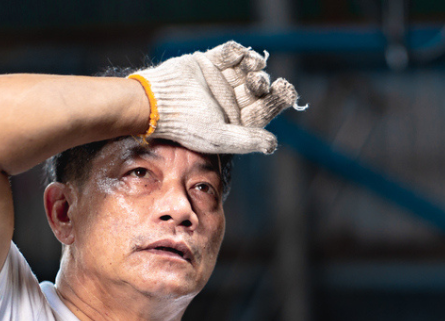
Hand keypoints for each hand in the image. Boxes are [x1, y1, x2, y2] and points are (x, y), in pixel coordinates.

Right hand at [131, 41, 299, 154]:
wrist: (155, 102)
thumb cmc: (187, 125)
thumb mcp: (220, 137)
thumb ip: (247, 140)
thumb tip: (274, 144)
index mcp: (236, 121)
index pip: (262, 110)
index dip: (277, 100)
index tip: (289, 90)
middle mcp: (229, 101)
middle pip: (256, 89)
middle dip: (263, 83)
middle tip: (263, 81)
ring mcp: (219, 81)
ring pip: (244, 70)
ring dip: (252, 66)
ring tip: (254, 67)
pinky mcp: (207, 62)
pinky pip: (227, 53)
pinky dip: (236, 52)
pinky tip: (242, 54)